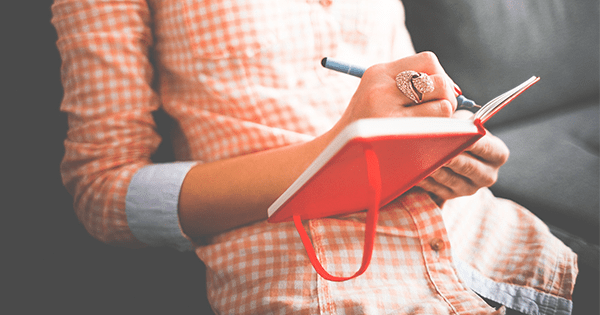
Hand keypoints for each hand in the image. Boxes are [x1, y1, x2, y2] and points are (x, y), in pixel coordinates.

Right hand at [330, 52, 458, 136]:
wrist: (334, 154)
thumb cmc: (364, 126)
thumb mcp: (377, 94)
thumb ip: (409, 85)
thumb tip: (455, 90)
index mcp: (378, 73)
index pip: (428, 61)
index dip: (441, 75)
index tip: (437, 93)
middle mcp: (381, 88)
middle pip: (439, 82)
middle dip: (447, 97)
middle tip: (440, 113)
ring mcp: (386, 112)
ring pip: (443, 105)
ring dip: (444, 119)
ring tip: (431, 127)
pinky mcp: (393, 135)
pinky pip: (436, 128)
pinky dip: (440, 134)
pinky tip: (427, 140)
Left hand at [416, 110, 509, 204]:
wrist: (453, 150)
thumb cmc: (460, 131)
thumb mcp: (465, 122)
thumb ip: (461, 121)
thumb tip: (448, 119)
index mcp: (498, 155)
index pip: (487, 148)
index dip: (472, 141)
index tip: (458, 135)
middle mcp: (488, 175)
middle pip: (469, 167)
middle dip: (451, 157)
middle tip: (435, 149)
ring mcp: (470, 188)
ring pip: (450, 179)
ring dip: (434, 169)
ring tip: (421, 159)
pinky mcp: (451, 196)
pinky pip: (436, 189)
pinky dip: (425, 179)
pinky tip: (415, 171)